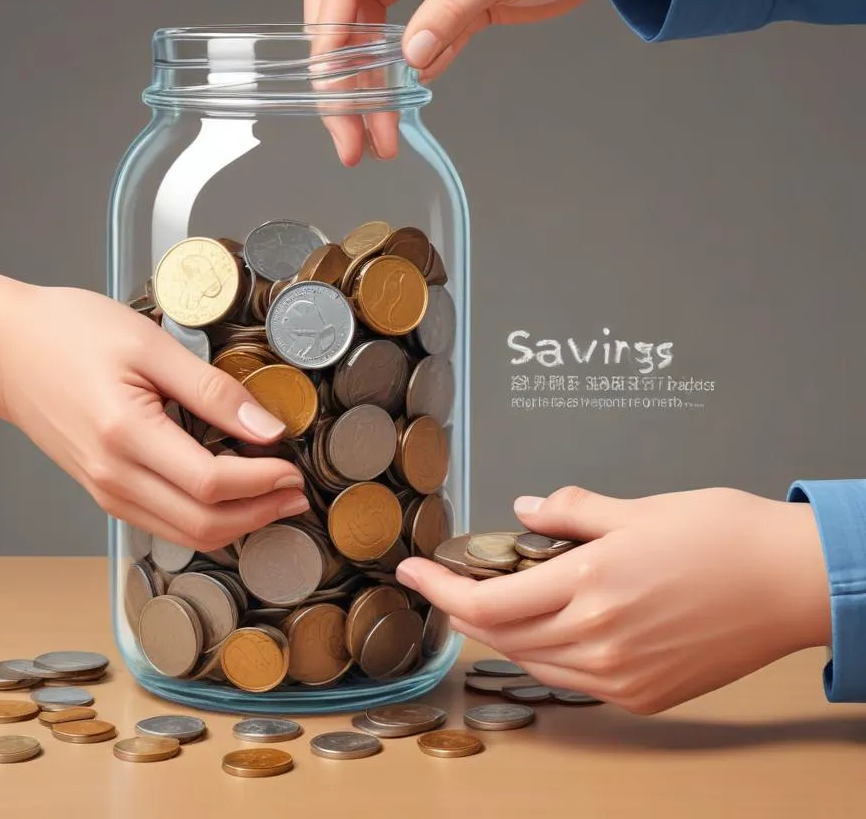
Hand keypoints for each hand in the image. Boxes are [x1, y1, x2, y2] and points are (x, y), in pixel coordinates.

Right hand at [0, 285, 308, 550]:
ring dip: (237, 523)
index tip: (293, 466)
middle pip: (201, 523)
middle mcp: (112, 476)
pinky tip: (231, 496)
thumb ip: (211, 389)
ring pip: (183, 533)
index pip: (210, 483)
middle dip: (259, 513)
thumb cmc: (70, 334)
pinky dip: (204, 518)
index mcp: (125, 435)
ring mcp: (104, 490)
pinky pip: (162, 522)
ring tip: (274, 497)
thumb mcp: (150, 345)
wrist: (6, 351)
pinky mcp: (103, 490)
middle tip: (297, 492)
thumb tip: (267, 427)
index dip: (262, 482)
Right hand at [301, 0, 674, 163]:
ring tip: (374, 137)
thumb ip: (451, 11)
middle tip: (344, 124)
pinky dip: (399, 76)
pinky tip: (402, 108)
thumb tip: (408, 59)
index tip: (329, 79)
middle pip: (341, 0)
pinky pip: (403, 43)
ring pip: (366, 29)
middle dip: (335, 64)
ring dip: (365, 83)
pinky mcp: (441, 1)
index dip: (330, 24)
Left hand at [395, 486, 830, 713]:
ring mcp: (622, 673)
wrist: (790, 582)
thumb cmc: (721, 535)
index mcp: (591, 582)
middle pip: (501, 635)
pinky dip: (545, 653)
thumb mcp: (636, 508)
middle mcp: (599, 636)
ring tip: (493, 597)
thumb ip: (571, 511)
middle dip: (463, 608)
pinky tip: (546, 625)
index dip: (439, 590)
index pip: (486, 602)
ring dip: (502, 631)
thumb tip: (523, 510)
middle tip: (447, 580)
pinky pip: (571, 678)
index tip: (412, 572)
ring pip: (532, 660)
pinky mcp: (644, 694)